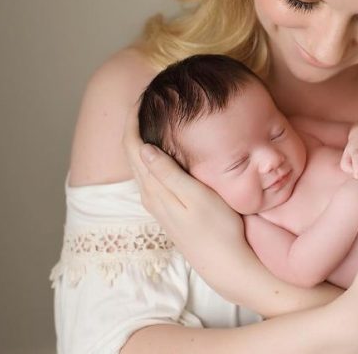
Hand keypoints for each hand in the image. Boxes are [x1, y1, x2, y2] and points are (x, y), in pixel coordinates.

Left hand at [122, 103, 284, 310]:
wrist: (225, 262)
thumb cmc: (217, 228)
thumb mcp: (196, 198)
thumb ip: (169, 174)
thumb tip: (144, 147)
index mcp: (154, 188)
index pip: (133, 146)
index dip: (133, 119)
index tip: (143, 95)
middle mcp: (150, 195)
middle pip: (133, 152)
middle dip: (135, 124)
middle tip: (148, 98)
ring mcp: (158, 203)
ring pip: (141, 163)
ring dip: (143, 138)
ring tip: (154, 115)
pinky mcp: (168, 208)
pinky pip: (151, 173)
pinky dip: (152, 154)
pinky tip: (165, 148)